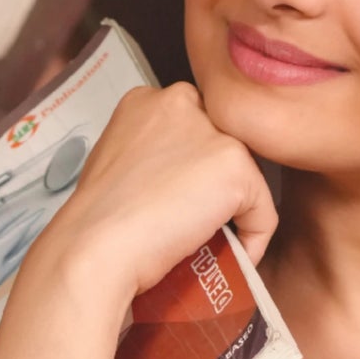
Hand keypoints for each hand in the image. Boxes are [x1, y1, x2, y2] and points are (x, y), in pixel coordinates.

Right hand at [29, 80, 276, 338]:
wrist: (97, 246)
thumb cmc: (96, 222)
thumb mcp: (117, 167)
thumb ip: (151, 156)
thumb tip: (176, 183)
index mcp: (146, 100)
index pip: (193, 127)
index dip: (192, 168)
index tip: (181, 203)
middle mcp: (181, 102)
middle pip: (223, 144)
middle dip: (218, 184)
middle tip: (199, 226)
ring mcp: (211, 132)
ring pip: (245, 177)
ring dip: (234, 212)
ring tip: (209, 244)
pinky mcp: (236, 167)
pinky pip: (263, 212)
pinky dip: (253, 240)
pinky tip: (231, 258)